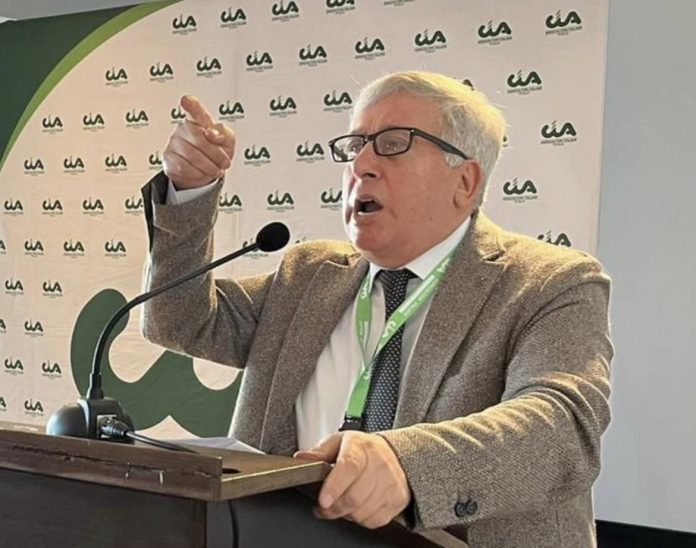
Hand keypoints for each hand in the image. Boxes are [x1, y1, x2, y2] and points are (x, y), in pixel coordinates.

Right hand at [162, 95, 235, 189]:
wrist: (206, 173)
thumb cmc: (217, 152)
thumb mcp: (228, 142)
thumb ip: (224, 134)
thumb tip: (212, 134)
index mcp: (199, 120)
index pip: (194, 110)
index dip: (191, 105)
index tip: (186, 100)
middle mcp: (184, 128)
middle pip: (198, 137)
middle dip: (215, 154)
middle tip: (224, 163)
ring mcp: (174, 142)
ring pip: (191, 154)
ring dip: (208, 166)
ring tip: (215, 170)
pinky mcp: (168, 158)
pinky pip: (183, 167)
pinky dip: (197, 173)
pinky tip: (202, 172)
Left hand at [294, 431, 410, 528]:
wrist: (394, 455)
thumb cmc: (362, 450)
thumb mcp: (339, 442)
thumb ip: (319, 451)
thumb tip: (302, 458)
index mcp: (361, 447)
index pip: (349, 467)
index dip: (335, 486)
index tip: (323, 501)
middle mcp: (379, 464)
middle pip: (353, 497)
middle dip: (332, 508)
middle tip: (322, 507)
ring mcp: (391, 483)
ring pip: (362, 512)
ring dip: (345, 514)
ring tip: (340, 504)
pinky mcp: (397, 500)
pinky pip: (373, 521)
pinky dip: (360, 519)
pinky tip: (357, 506)